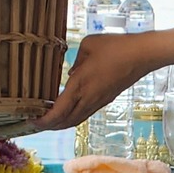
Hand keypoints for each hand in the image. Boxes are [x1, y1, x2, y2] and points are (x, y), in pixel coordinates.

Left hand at [36, 32, 162, 130]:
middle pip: (65, 122)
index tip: (32, 121)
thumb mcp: (87, 46)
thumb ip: (75, 61)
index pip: (58, 112)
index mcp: (80, 86)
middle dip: (49, 126)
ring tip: (49, 119)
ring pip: (76, 120)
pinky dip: (72, 116)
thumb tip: (72, 73)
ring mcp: (98, 101)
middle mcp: (88, 98)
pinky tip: (67, 109)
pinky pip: (85, 113)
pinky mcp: (106, 100)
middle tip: (36, 122)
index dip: (44, 121)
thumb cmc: (115, 47)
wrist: (142, 55)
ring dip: (61, 123)